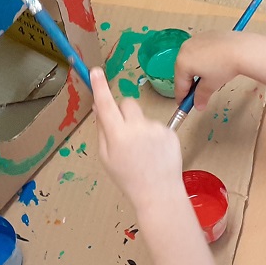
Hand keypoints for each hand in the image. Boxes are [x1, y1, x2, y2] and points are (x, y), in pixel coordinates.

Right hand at [90, 68, 183, 211]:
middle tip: (123, 132)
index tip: (95, 71)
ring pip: (142, 116)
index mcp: (117, 135)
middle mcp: (137, 127)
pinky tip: (154, 152)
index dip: (99, 86)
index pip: (106, 104)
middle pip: (127, 103)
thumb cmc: (127, 178)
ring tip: (143, 151)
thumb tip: (99, 108)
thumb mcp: (106, 157)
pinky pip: (157, 125)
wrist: (158, 193)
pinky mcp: (170, 132)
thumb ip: (102, 130)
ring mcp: (156, 128)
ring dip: (139, 126)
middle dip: (123, 112)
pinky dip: (153, 135)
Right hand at [173, 31, 264, 113]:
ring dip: (194, 71)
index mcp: (182, 63)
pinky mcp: (204, 36)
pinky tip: (211, 65)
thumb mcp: (211, 85)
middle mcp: (184, 49)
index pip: (179, 84)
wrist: (241, 49)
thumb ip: (201, 96)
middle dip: (188, 83)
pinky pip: (198, 51)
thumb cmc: (225, 65)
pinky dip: (201, 59)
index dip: (181, 97)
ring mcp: (194, 40)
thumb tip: (198, 104)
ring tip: (206, 79)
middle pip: (182, 71)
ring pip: (190, 60)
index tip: (183, 104)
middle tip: (195, 94)